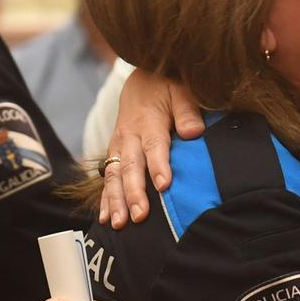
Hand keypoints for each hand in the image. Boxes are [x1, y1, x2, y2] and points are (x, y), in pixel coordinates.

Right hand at [100, 68, 204, 228]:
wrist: (141, 76)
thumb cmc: (166, 85)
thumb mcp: (181, 90)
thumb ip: (187, 111)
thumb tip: (194, 132)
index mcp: (148, 120)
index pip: (154, 145)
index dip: (158, 165)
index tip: (163, 185)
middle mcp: (129, 135)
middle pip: (131, 166)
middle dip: (133, 192)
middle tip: (140, 215)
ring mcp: (119, 145)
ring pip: (114, 175)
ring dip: (116, 200)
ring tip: (120, 223)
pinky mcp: (114, 153)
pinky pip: (107, 177)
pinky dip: (105, 198)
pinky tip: (107, 218)